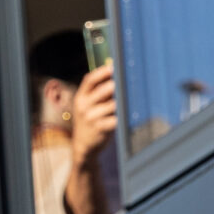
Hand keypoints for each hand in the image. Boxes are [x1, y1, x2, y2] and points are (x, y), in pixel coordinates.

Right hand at [65, 61, 118, 213]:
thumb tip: (115, 75)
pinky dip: (123, 117)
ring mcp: (91, 118)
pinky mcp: (100, 129)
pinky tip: (130, 114)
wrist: (83, 146)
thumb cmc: (90, 121)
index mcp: (80, 97)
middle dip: (116, 86)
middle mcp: (84, 106)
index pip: (89, 80)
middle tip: (128, 81)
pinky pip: (115, 120)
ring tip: (133, 98)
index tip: (113, 67)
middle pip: (102, 91)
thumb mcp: (88, 106)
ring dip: (122, 102)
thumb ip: (98, 93)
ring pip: (111, 105)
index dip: (102, 72)